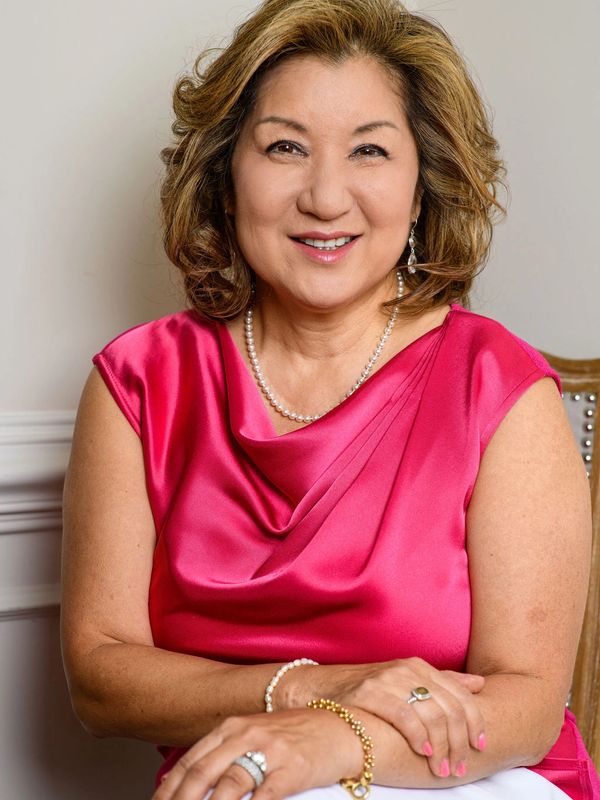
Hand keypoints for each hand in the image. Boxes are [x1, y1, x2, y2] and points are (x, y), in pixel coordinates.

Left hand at [151, 708, 362, 799]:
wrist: (341, 728)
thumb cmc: (295, 736)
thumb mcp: (254, 734)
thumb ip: (225, 752)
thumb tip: (190, 782)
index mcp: (233, 727)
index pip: (191, 760)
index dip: (169, 788)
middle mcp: (247, 734)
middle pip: (202, 773)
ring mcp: (269, 751)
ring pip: (228, 785)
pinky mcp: (291, 770)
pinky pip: (262, 797)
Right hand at [289, 658, 485, 779]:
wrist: (323, 687)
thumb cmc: (370, 690)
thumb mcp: (407, 681)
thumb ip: (442, 682)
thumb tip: (479, 684)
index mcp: (420, 666)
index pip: (459, 694)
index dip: (475, 722)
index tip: (481, 746)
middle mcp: (407, 669)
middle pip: (449, 708)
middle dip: (459, 742)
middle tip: (459, 767)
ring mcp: (389, 679)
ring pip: (431, 715)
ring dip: (442, 748)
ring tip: (442, 769)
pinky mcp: (370, 693)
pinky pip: (404, 716)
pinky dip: (418, 737)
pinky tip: (423, 752)